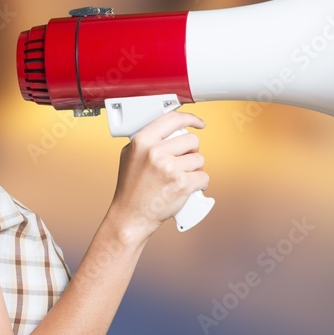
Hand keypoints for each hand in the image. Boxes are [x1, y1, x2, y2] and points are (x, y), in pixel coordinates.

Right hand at [109, 111, 208, 239]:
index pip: (173, 119)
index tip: (198, 123)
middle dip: (191, 151)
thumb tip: (168, 130)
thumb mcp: (130, 156)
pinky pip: (203, 176)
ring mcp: (170, 168)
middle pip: (191, 140)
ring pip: (199, 159)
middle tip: (184, 162)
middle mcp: (156, 152)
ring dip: (195, 168)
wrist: (131, 216)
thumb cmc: (131, 189)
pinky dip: (200, 183)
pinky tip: (189, 187)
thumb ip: (147, 141)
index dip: (190, 119)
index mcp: (143, 142)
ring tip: (182, 177)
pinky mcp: (182, 184)